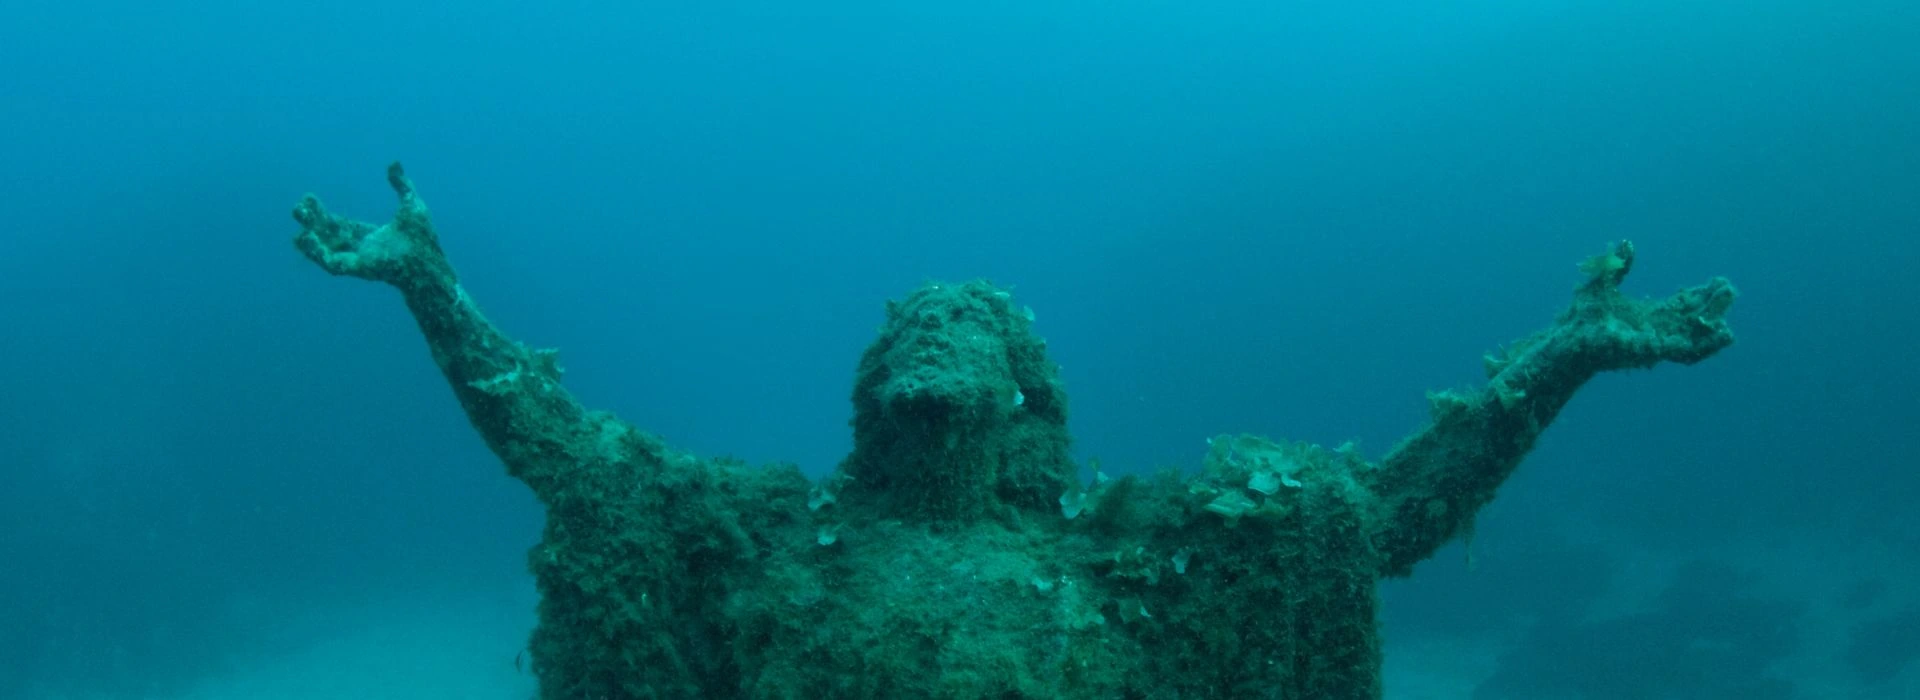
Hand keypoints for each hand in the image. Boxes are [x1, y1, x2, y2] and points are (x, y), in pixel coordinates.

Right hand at [291, 163, 439, 283]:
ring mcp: (357, 259)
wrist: (428, 257)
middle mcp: (360, 248)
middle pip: (328, 235)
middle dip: (312, 222)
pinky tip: (306, 237)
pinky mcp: (356, 268)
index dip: (322, 213)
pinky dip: (317, 252)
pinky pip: (330, 262)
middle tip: (298, 208)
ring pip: (324, 251)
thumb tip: (394, 163)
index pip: (339, 224)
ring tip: (297, 228)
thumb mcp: (411, 204)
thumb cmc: (423, 238)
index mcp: (369, 236)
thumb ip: (401, 185)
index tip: (309, 197)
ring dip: (309, 241)